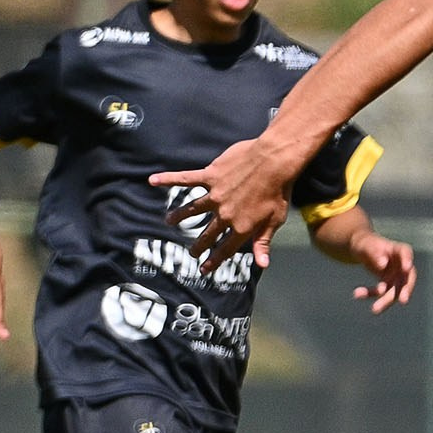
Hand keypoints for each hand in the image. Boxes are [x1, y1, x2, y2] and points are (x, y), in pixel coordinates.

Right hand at [153, 136, 297, 272]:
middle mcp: (225, 214)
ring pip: (192, 208)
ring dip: (179, 216)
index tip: (204, 269)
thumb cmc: (280, 191)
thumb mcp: (275, 220)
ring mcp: (215, 195)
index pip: (225, 249)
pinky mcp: (210, 176)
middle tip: (191, 252)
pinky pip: (186, 179)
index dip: (215, 260)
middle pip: (208, 233)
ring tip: (168, 221)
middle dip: (198, 245)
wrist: (274, 162)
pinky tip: (153, 181)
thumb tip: (262, 264)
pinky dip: (168, 179)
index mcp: (242, 226)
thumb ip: (264, 242)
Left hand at [351, 234, 417, 314]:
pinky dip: (370, 294)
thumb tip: (383, 265)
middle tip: (403, 301)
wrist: (362, 249)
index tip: (406, 268)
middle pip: (405, 279)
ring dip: (385, 301)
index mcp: (399, 250)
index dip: (407, 261)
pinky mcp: (388, 283)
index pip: (405, 254)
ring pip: (394, 291)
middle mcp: (401, 264)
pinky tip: (357, 294)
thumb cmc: (366, 244)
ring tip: (374, 309)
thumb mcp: (366, 246)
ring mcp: (396, 275)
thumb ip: (375, 253)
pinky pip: (381, 292)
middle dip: (404, 291)